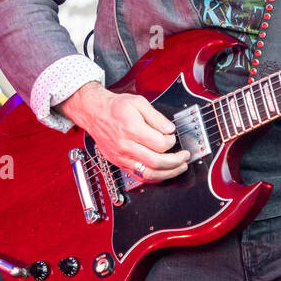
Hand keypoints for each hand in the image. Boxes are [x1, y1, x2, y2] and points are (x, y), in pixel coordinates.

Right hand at [58, 82, 189, 184]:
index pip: (160, 144)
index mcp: (132, 129)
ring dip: (167, 173)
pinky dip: (153, 177)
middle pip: (156, 162)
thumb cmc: (115, 107)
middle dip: (176, 161)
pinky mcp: (118, 162)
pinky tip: (163, 172)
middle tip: (185, 156)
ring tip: (179, 168)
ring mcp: (121, 157)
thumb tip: (170, 130)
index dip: (171, 142)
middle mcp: (126, 146)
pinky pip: (137, 176)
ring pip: (147, 174)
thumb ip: (156, 117)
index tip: (173, 137)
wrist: (94, 113)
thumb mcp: (138, 102)